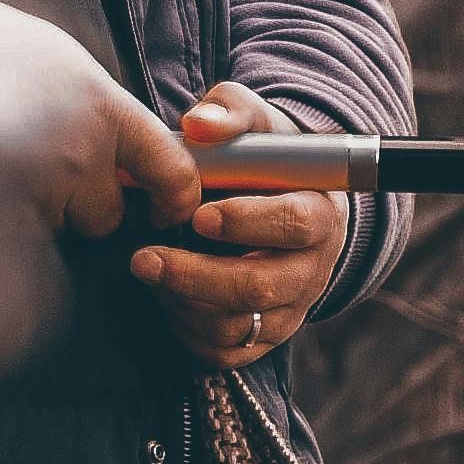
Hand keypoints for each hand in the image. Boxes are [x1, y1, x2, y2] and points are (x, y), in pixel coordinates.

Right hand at [0, 0, 197, 240]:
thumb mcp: (59, 59)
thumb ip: (101, 106)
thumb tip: (129, 144)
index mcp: (102, 108)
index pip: (170, 168)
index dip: (174, 196)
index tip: (164, 206)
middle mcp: (76, 154)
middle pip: (104, 216)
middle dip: (79, 205)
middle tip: (40, 168)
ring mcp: (30, 188)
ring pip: (51, 227)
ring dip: (32, 211)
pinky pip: (12, 241)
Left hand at [133, 81, 344, 372]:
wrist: (277, 205)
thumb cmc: (263, 161)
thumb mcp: (253, 124)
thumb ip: (230, 112)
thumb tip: (199, 123)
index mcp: (319, 213)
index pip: (295, 224)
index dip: (247, 223)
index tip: (198, 215)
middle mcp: (311, 269)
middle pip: (261, 286)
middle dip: (197, 275)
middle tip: (145, 258)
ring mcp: (288, 309)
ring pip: (236, 324)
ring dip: (182, 301)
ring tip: (147, 268)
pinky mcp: (262, 338)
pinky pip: (222, 350)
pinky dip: (185, 329)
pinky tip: (163, 296)